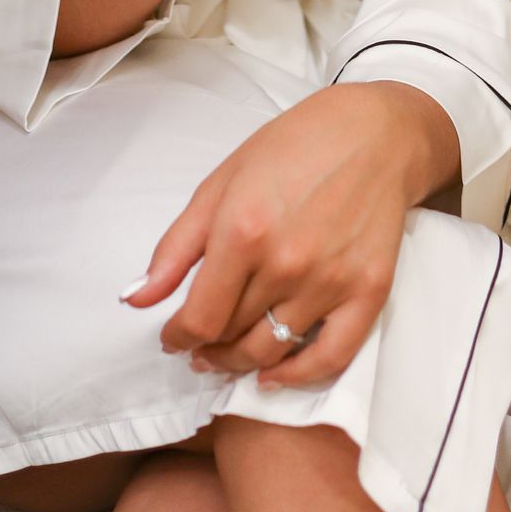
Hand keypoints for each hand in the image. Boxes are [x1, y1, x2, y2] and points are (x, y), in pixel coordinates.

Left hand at [126, 82, 453, 388]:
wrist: (374, 134)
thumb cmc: (293, 147)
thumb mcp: (221, 183)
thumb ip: (176, 246)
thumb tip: (136, 299)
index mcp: (242, 230)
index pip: (198, 318)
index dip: (177, 337)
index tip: (172, 337)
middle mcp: (285, 262)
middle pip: (232, 336)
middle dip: (206, 345)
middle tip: (199, 343)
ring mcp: (329, 281)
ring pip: (271, 351)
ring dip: (241, 362)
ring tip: (227, 355)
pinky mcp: (368, 292)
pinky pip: (330, 358)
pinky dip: (297, 377)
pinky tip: (273, 375)